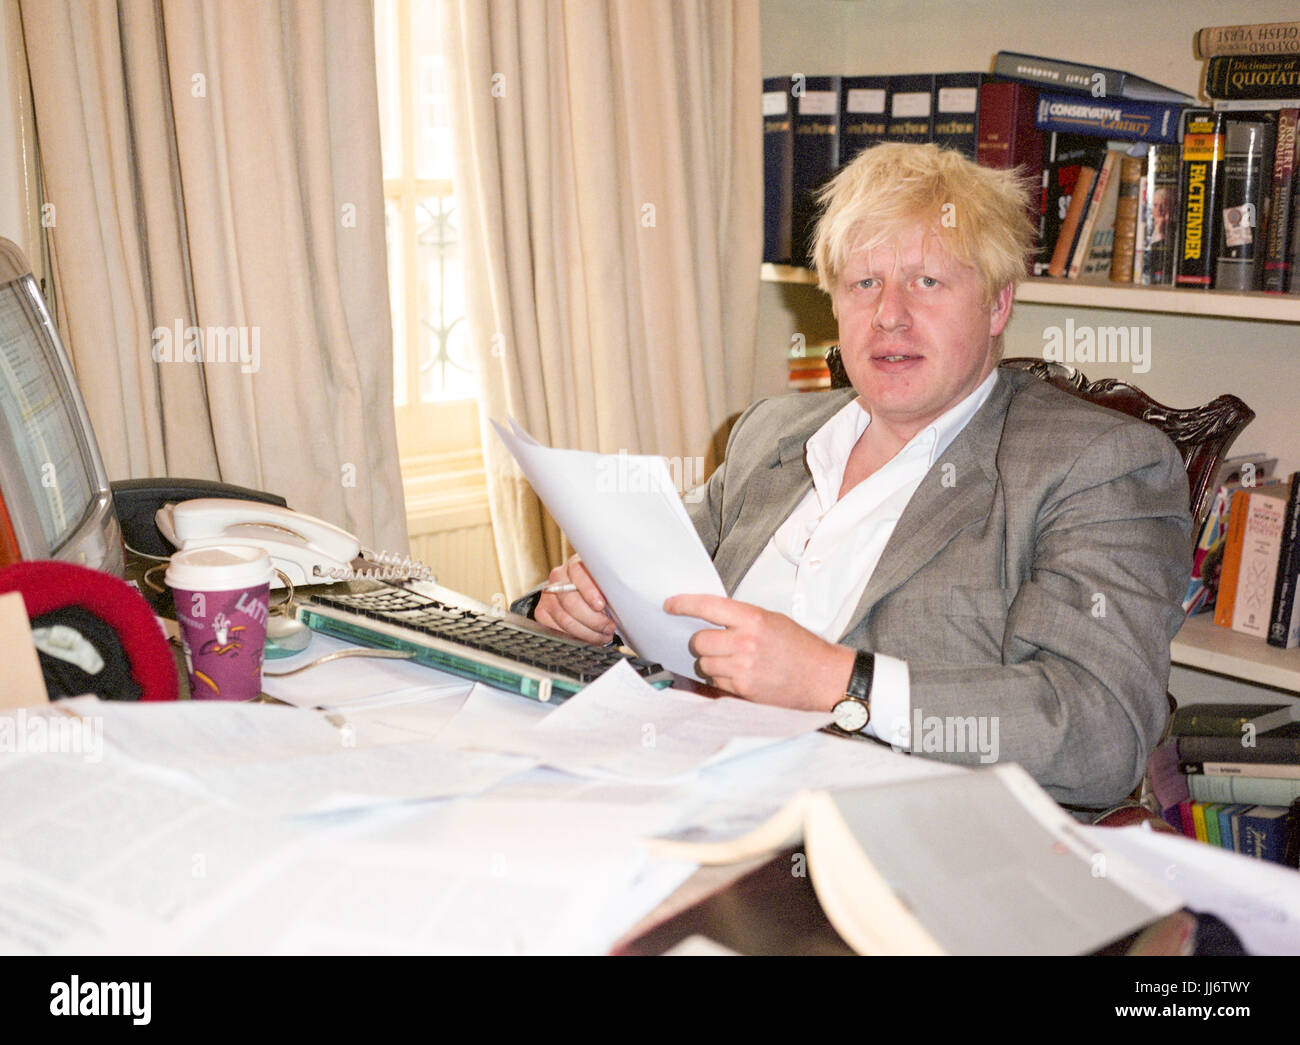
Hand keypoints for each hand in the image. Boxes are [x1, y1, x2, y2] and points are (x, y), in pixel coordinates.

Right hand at [534, 556, 615, 644]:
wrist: (578, 594)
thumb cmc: (599, 589)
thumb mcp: (606, 582)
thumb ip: (611, 586)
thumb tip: (623, 600)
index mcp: (576, 564)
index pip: (577, 572)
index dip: (589, 590)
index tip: (601, 605)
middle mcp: (558, 577)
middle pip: (570, 601)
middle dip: (593, 619)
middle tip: (608, 627)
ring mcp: (548, 595)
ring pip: (564, 618)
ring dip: (587, 632)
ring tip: (603, 635)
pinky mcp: (542, 612)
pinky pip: (556, 629)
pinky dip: (575, 637)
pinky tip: (589, 637)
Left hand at [664, 593, 855, 710]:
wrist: (823, 677)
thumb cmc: (801, 648)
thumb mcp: (772, 620)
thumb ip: (741, 618)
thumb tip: (709, 618)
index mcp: (753, 618)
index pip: (707, 606)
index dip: (683, 604)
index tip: (670, 605)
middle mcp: (745, 641)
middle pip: (699, 640)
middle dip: (703, 642)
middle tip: (718, 644)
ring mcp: (742, 667)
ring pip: (704, 664)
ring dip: (712, 663)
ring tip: (735, 662)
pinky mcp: (743, 688)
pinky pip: (716, 682)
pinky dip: (722, 679)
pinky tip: (741, 676)